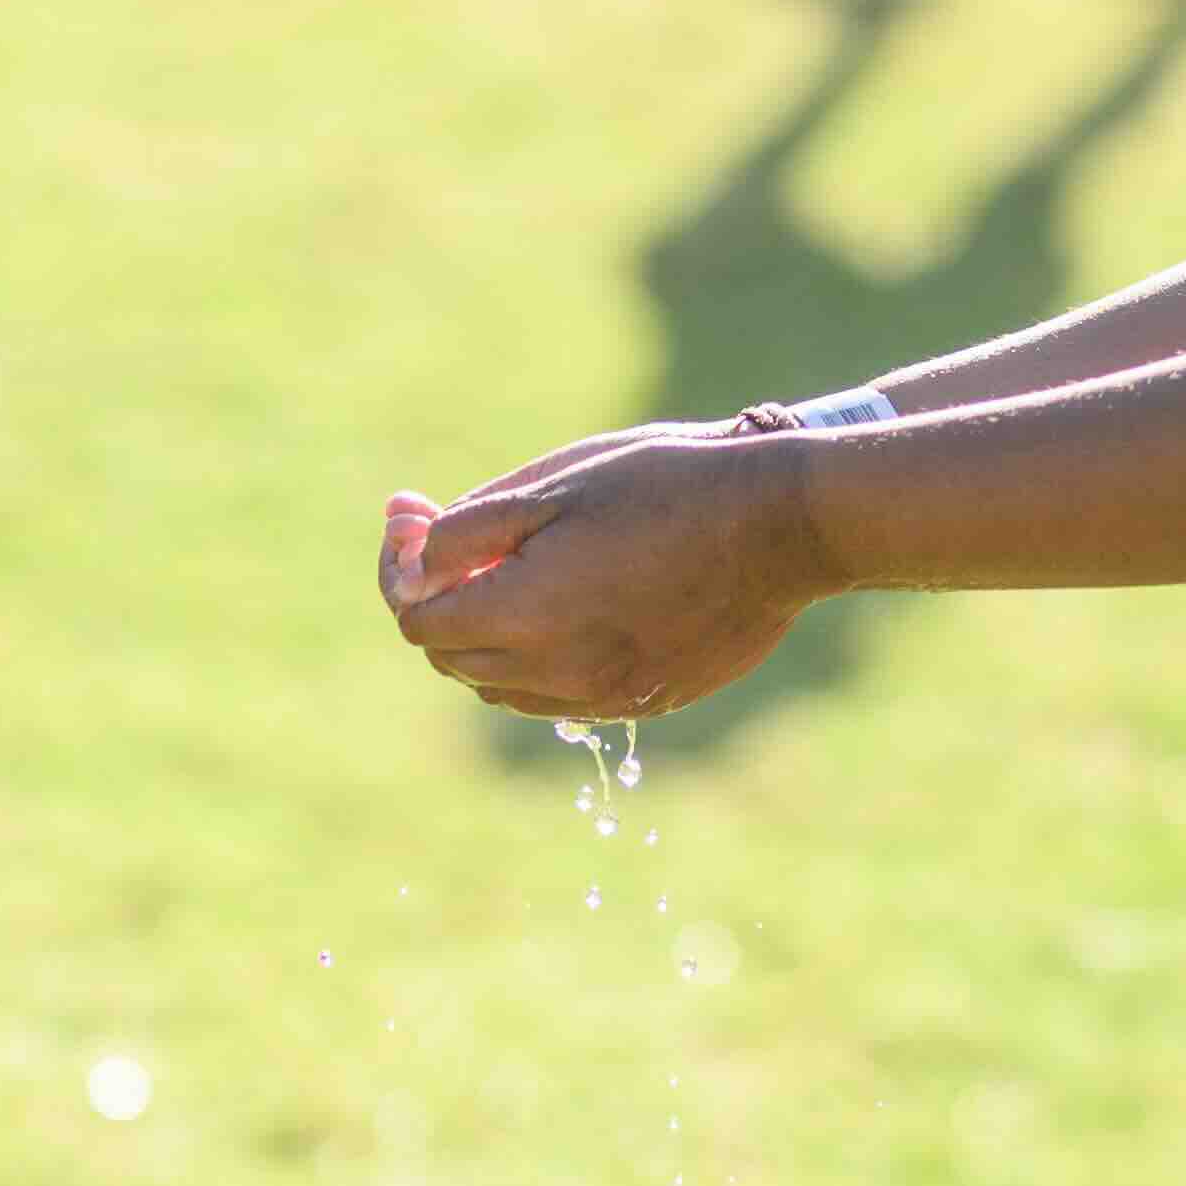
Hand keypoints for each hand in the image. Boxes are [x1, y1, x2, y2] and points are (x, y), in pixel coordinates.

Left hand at [378, 425, 831, 722]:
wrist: (783, 524)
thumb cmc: (669, 485)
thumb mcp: (555, 485)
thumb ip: (467, 529)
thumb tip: (411, 553)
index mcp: (527, 614)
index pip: (419, 622)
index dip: (402, 572)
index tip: (413, 522)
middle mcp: (558, 673)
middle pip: (454, 660)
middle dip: (439, 601)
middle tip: (456, 539)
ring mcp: (604, 695)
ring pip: (503, 685)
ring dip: (488, 635)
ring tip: (515, 569)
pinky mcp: (644, 701)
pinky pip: (560, 695)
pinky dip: (540, 658)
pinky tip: (569, 602)